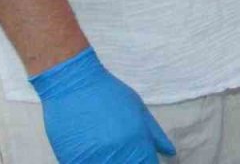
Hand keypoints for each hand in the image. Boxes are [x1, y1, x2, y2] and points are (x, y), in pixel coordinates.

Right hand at [30, 47, 175, 162]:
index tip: (144, 159)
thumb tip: (170, 153)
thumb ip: (155, 135)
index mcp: (135, 140)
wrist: (73, 84)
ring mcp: (90, 159)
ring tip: (108, 150)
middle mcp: (114, 153)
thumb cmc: (109, 93)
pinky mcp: (69, 160)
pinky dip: (91, 162)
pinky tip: (93, 153)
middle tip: (126, 155)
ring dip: (110, 163)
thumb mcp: (138, 110)